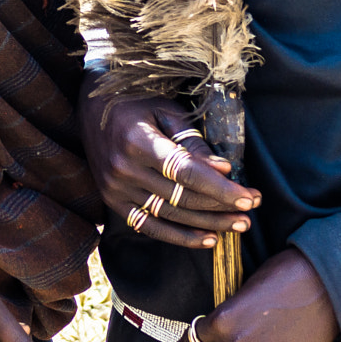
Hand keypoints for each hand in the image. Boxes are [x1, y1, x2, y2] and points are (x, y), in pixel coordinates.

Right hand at [80, 82, 255, 249]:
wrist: (89, 105)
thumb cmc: (135, 102)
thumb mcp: (166, 111)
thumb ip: (192, 142)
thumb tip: (224, 170)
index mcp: (137, 141)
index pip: (187, 173)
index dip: (220, 188)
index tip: (248, 197)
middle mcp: (123, 170)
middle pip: (182, 197)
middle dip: (221, 207)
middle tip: (251, 211)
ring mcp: (115, 189)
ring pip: (170, 215)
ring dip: (208, 224)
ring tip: (238, 225)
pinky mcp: (113, 201)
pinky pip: (149, 226)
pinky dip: (180, 237)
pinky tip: (209, 240)